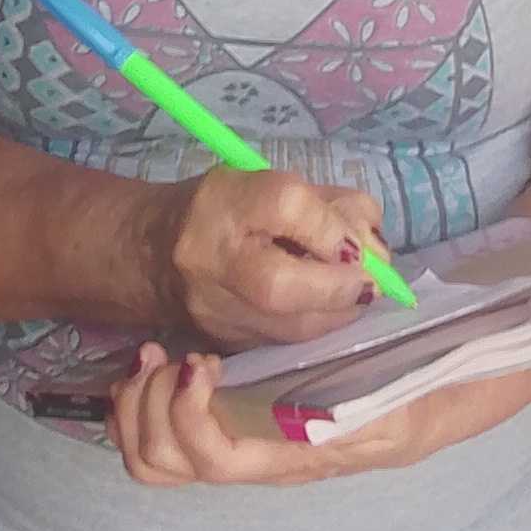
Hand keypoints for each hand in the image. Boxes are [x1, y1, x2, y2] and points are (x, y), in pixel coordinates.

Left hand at [104, 336, 530, 488]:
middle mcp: (286, 459)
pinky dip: (160, 401)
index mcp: (318, 449)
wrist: (490, 364)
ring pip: (173, 460)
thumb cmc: (459, 364)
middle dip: (148, 413)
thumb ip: (376, 403)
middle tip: (159, 352)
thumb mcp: (427, 378)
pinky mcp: (269, 421)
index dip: (188, 418)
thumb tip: (316, 430)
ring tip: (151, 355)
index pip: (223, 459)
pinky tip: (172, 359)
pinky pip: (191, 432)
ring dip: (143, 410)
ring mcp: (273, 444)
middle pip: (181, 465)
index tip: (198, 360)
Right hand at [155, 165, 385, 352]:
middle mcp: (211, 260)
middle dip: (346, 285)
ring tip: (351, 289)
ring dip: (341, 310)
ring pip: (295, 326)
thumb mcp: (278, 185)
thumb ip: (332, 207)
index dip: (333, 225)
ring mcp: (216, 312)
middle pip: (286, 286)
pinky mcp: (229, 345)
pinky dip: (320, 324)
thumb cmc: (228, 210)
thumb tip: (376, 250)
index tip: (355, 236)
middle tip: (372, 276)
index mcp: (224, 202)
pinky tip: (325, 306)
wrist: (155, 255)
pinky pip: (290, 341)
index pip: (285, 206)